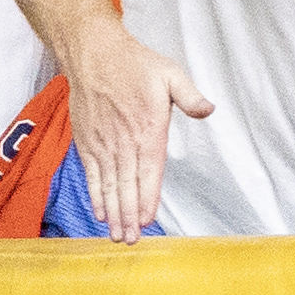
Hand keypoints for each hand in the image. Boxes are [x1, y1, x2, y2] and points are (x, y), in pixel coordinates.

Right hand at [61, 14, 211, 236]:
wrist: (93, 53)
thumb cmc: (134, 64)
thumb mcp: (170, 73)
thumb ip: (189, 96)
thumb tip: (208, 110)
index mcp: (147, 128)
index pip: (148, 170)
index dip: (146, 197)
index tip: (146, 220)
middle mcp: (123, 140)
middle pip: (126, 185)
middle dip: (128, 215)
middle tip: (131, 240)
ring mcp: (103, 143)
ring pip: (108, 185)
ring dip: (113, 212)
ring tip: (117, 236)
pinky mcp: (87, 142)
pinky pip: (91, 174)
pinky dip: (95, 195)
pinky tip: (101, 214)